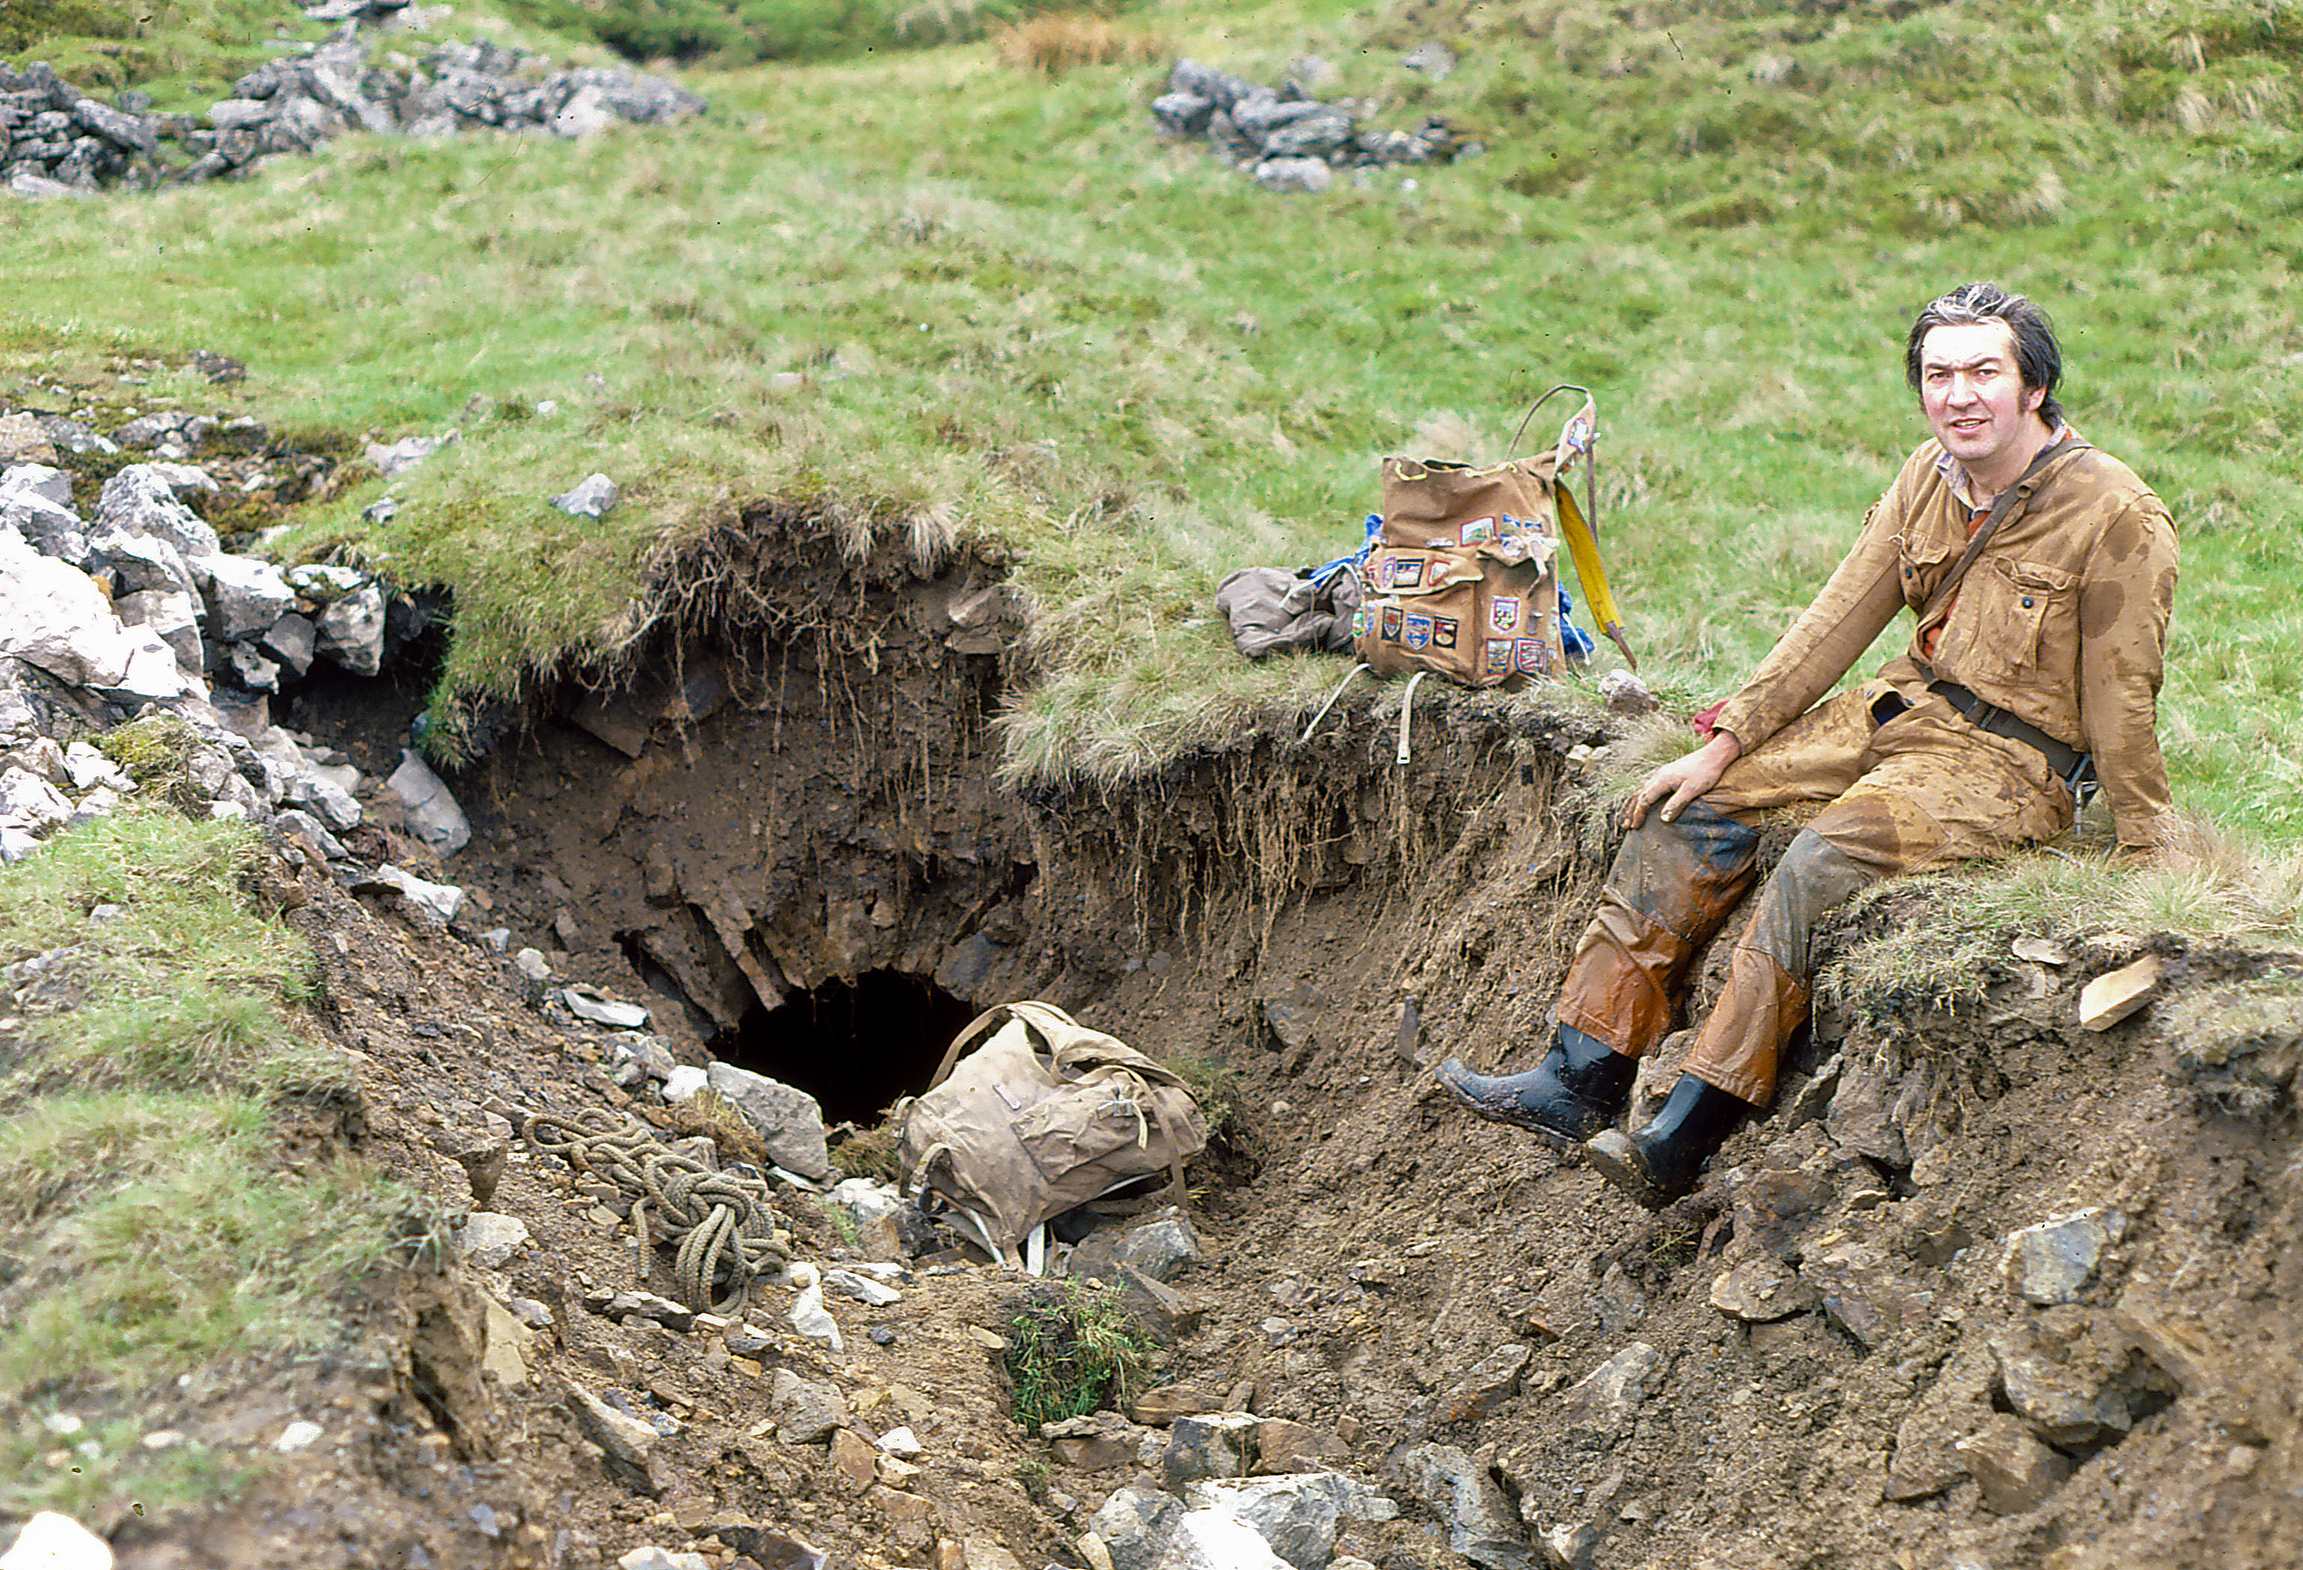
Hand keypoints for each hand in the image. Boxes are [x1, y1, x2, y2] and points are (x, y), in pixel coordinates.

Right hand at [1623, 732, 1743, 829]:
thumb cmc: (1705, 772)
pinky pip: (1650, 786)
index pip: (1644, 799)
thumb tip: (1663, 819)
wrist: (1715, 754)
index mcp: (1662, 779)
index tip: (1635, 826)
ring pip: (1643, 790)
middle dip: (1631, 810)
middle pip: (1639, 794)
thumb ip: (1677, 803)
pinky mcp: (1669, 773)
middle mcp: (1659, 775)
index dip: (1638, 814)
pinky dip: (1643, 797)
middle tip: (1627, 825)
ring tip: (1631, 816)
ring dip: (1635, 804)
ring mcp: (1663, 773)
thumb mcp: (1692, 789)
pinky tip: (1645, 802)